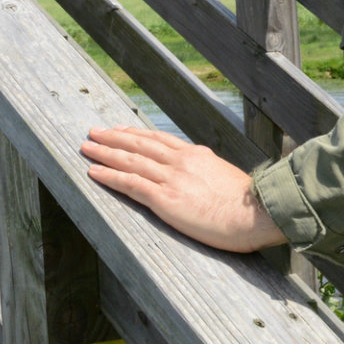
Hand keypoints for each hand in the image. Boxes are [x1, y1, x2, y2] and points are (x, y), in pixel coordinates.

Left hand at [81, 127, 285, 252]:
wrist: (257, 214)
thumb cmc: (250, 204)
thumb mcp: (228, 177)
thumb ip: (209, 172)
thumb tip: (205, 173)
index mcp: (196, 155)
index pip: (159, 139)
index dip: (136, 134)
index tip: (120, 130)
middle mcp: (181, 162)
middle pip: (140, 145)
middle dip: (114, 138)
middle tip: (94, 132)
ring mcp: (171, 179)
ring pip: (130, 160)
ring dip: (105, 153)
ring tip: (86, 148)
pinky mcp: (165, 199)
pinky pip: (130, 184)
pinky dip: (110, 176)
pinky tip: (94, 172)